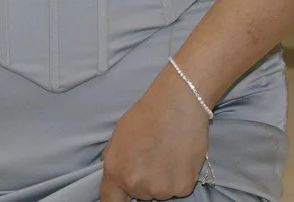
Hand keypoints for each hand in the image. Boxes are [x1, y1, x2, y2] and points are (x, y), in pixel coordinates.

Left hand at [99, 68, 210, 201]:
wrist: (178, 103)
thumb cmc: (148, 114)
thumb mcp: (118, 136)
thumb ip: (115, 161)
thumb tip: (116, 176)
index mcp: (115, 171)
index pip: (110, 201)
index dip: (119, 197)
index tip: (125, 194)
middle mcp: (136, 184)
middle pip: (139, 195)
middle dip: (144, 181)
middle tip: (153, 156)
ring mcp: (160, 188)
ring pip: (160, 192)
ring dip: (163, 179)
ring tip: (168, 152)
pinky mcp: (183, 187)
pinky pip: (178, 188)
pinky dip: (180, 176)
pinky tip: (180, 156)